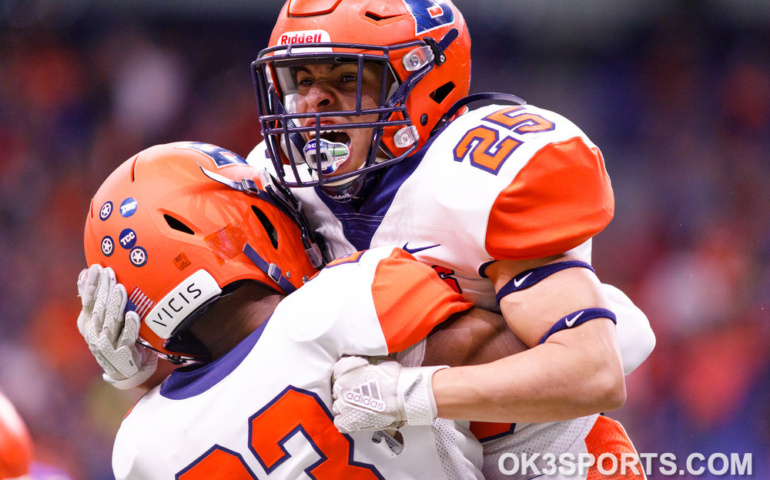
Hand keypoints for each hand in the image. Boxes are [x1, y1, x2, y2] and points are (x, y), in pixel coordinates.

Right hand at [77, 265, 157, 389]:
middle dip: (104, 289)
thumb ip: (93, 298)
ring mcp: (108, 345)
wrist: (127, 371)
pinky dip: (130, 326)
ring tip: (121, 288)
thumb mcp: (101, 319)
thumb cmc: (115, 339)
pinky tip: (134, 314)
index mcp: (88, 324)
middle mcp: (94, 334)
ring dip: (116, 305)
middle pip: (99, 309)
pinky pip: (127, 338)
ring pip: (111, 322)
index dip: (91, 284)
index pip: (88, 301)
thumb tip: (84, 274)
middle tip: (110, 272)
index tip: (96, 267)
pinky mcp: (123, 354)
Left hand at [331, 356, 446, 432]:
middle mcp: (340, 386)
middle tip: (360, 394)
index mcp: (345, 369)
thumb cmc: (392, 378)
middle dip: (346, 392)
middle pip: (337, 390)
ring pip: (337, 406)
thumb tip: (357, 364)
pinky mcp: (347, 421)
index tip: (355, 381)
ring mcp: (342, 405)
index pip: (337, 373)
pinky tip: (356, 417)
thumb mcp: (375, 361)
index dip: (347, 377)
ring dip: (346, 406)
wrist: (402, 396)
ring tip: (360, 407)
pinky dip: (346, 420)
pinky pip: (339, 422)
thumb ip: (360, 363)